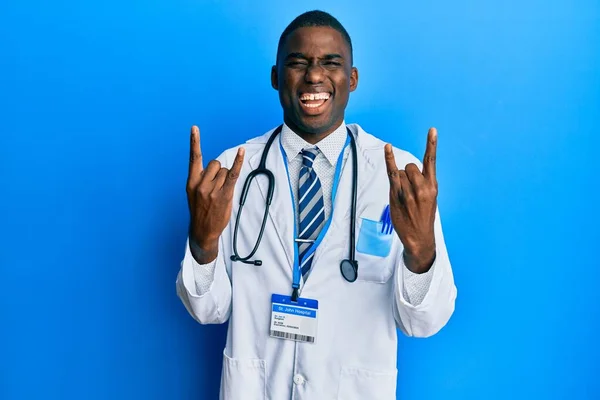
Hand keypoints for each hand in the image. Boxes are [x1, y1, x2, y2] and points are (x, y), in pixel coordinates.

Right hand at [187, 126, 244, 262]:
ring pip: (224, 171)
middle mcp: (201, 183)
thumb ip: (202, 178)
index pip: (194, 158)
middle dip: (218, 172)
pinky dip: (238, 162)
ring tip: (220, 194)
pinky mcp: (224, 194)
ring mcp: (212, 189)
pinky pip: (232, 174)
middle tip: (215, 188)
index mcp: (191, 182)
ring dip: (225, 179)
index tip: (194, 128)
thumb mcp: (194, 194)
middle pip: (215, 163)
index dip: (194, 142)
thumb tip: (217, 167)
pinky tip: (241, 151)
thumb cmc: (200, 210)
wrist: (203, 231)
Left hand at [384, 128, 437, 272]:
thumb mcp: (430, 199)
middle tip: (409, 192)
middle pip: (410, 166)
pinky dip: (389, 159)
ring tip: (404, 197)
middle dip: (407, 175)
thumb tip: (407, 169)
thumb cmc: (423, 217)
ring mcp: (409, 191)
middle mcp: (422, 186)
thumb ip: (422, 183)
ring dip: (399, 181)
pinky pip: (392, 172)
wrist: (419, 237)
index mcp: (433, 186)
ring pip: (400, 172)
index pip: (431, 161)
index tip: (432, 130)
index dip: (431, 144)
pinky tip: (388, 148)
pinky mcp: (396, 195)